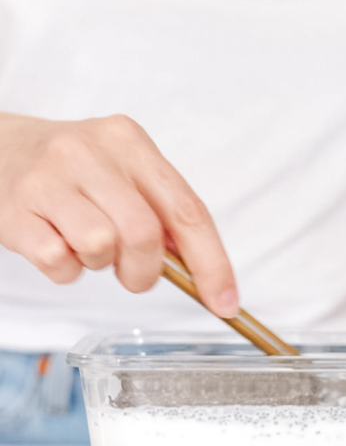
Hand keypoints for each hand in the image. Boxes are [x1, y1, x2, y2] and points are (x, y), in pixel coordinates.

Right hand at [0, 113, 238, 316]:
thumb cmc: (73, 171)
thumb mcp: (122, 172)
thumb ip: (162, 210)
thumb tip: (202, 266)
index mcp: (130, 143)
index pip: (188, 211)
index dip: (212, 263)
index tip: (225, 302)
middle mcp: (90, 153)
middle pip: (145, 233)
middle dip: (146, 271)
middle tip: (134, 274)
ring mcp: (48, 178)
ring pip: (100, 246)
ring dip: (100, 264)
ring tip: (85, 246)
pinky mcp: (14, 208)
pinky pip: (57, 262)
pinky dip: (65, 271)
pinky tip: (57, 247)